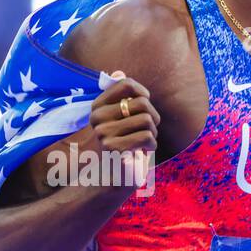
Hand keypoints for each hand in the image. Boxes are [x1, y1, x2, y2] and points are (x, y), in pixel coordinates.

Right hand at [82, 71, 159, 191]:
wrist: (110, 178)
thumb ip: (118, 96)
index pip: (126, 84)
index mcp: (97, 107)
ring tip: (142, 143)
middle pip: (142, 103)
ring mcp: (104, 134)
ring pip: (148, 120)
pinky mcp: (115, 149)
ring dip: (152, 134)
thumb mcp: (117, 119)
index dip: (142, 93)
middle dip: (153, 117)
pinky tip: (142, 152)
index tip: (143, 107)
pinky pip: (147, 136)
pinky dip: (151, 145)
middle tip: (146, 131)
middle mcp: (97, 118)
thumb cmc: (119, 145)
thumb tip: (118, 72)